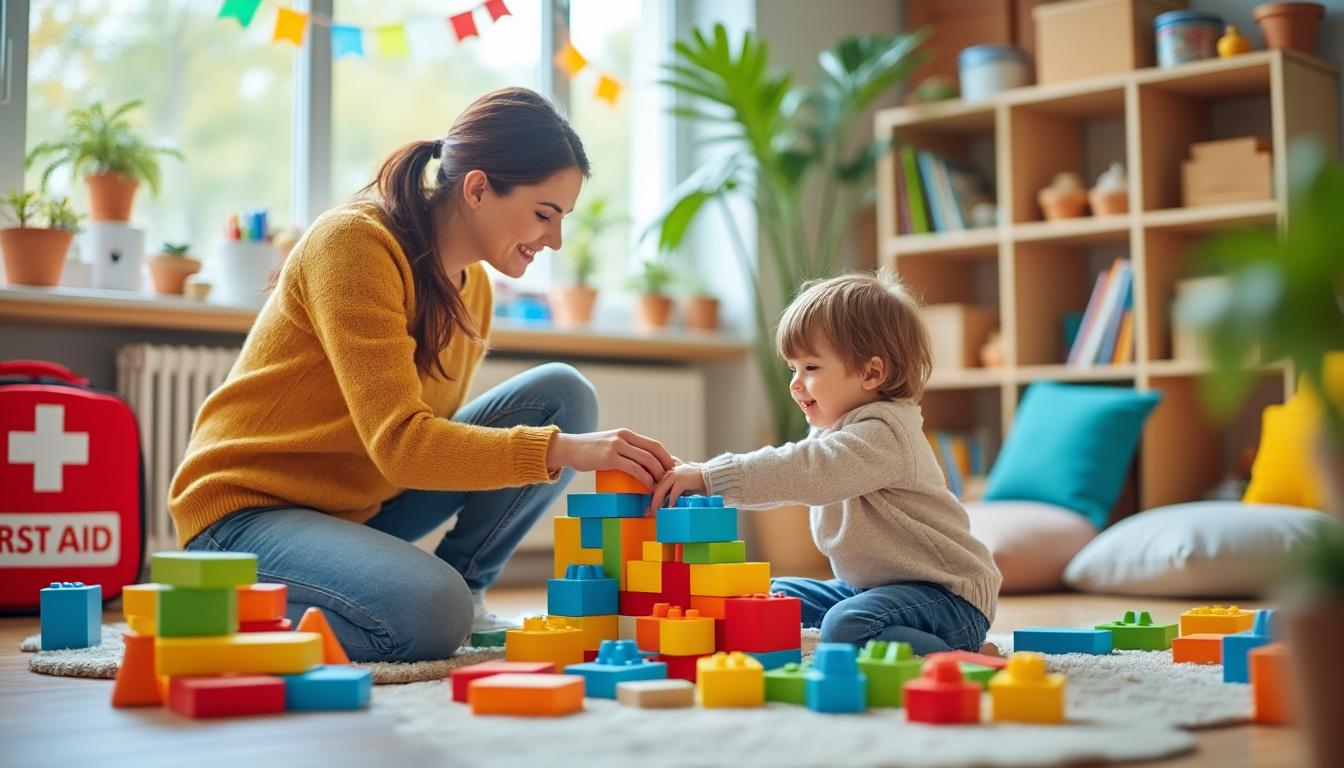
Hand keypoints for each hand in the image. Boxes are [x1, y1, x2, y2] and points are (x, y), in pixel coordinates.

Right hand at [546, 429, 674, 487]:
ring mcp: (617, 446)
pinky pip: (634, 468)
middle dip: (666, 465)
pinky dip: (645, 478)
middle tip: (670, 480)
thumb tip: (638, 464)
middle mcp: (624, 437)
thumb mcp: (609, 444)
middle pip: (654, 450)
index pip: (654, 444)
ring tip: (660, 486)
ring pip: (646, 459)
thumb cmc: (588, 451)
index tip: (671, 470)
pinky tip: (648, 486)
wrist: (568, 448)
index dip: (666, 457)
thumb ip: (623, 449)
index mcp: (626, 434)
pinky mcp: (609, 458)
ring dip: (657, 474)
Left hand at [648, 462, 706, 511]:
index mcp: (669, 472)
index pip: (657, 485)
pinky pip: (673, 493)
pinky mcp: (682, 480)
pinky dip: (671, 501)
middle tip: (649, 511)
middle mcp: (670, 472)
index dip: (653, 496)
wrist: (712, 475)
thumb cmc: (698, 481)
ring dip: (658, 502)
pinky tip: (670, 508)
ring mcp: (676, 475)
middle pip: (657, 488)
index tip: (649, 507)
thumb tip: (665, 503)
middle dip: (653, 501)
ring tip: (656, 511)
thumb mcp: (683, 485)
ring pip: (662, 490)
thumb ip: (673, 490)